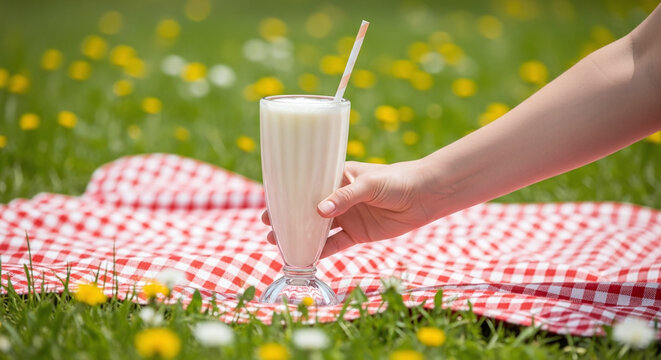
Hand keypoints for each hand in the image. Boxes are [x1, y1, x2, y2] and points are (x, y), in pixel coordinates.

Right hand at [261, 159, 437, 257]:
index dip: (288, 195)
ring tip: (279, 244)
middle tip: (269, 227)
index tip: (270, 204)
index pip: (306, 185)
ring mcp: (347, 216)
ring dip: (300, 236)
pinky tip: (305, 258)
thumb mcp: (369, 184)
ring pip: (317, 229)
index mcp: (337, 177)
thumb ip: (345, 196)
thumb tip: (320, 211)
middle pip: (307, 209)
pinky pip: (334, 244)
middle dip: (288, 218)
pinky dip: (320, 251)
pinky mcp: (357, 234)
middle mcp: (338, 197)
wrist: (423, 196)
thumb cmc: (396, 180)